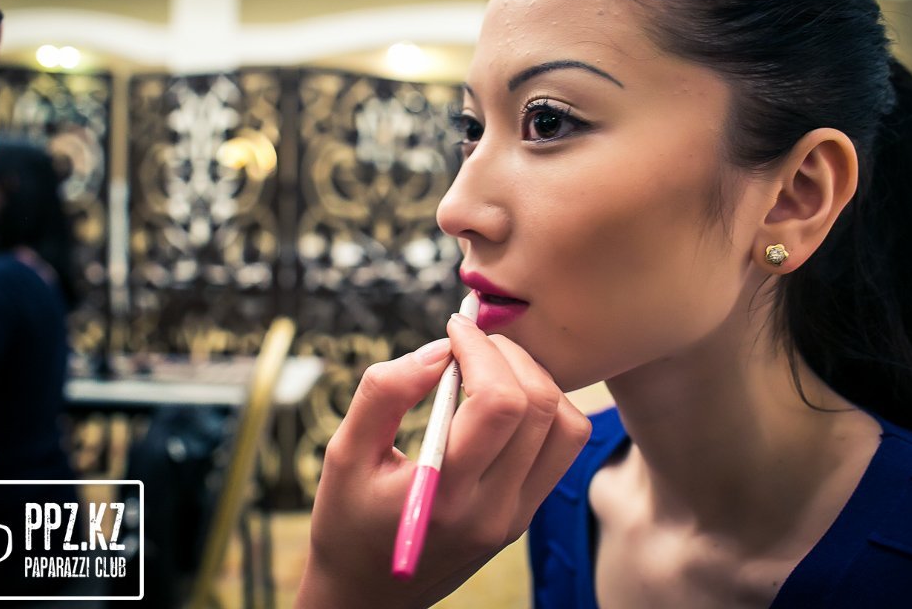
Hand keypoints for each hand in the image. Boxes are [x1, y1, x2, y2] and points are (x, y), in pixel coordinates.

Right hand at [296, 316, 591, 608]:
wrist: (368, 596)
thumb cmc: (347, 522)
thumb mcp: (343, 454)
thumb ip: (384, 393)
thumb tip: (438, 348)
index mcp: (445, 495)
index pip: (499, 404)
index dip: (482, 350)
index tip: (453, 328)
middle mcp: (492, 509)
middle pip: (540, 406)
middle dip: (509, 355)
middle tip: (471, 342)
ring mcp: (516, 516)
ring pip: (567, 426)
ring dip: (535, 379)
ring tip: (490, 367)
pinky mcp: (525, 515)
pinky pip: (562, 448)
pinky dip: (545, 408)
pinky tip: (503, 398)